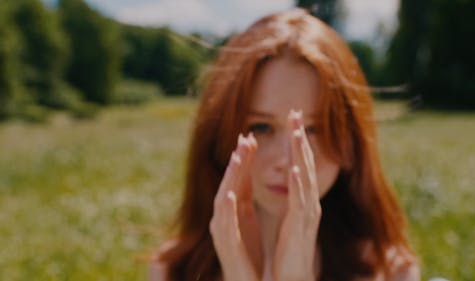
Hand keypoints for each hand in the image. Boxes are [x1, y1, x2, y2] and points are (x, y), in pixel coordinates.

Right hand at [209, 133, 262, 280]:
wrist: (246, 280)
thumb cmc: (246, 250)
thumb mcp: (246, 214)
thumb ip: (243, 191)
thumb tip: (244, 165)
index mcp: (233, 208)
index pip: (238, 178)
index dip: (244, 157)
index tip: (251, 135)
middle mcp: (224, 217)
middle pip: (229, 183)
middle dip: (237, 161)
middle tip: (245, 138)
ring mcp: (222, 231)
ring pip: (223, 199)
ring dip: (229, 178)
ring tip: (237, 157)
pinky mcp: (226, 246)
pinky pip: (224, 225)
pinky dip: (226, 209)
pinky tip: (229, 194)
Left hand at [272, 109, 320, 280]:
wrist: (292, 278)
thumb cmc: (289, 249)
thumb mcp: (289, 216)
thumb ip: (292, 194)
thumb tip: (291, 172)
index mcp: (302, 199)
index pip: (300, 163)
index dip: (297, 141)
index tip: (293, 118)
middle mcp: (308, 203)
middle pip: (305, 164)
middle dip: (300, 139)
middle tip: (296, 113)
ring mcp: (306, 214)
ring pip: (305, 178)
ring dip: (301, 154)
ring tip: (297, 132)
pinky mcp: (300, 228)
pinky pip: (300, 203)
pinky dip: (299, 185)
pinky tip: (295, 169)